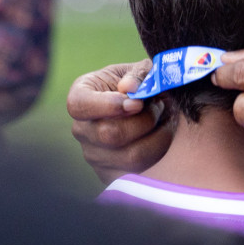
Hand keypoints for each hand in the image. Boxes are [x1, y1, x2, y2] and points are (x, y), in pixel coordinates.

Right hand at [66, 59, 171, 183]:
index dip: (108, 105)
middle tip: (159, 105)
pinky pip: (141, 169)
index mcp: (81, 96)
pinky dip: (160, 149)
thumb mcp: (142, 70)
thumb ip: (138, 75)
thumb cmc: (141, 85)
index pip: (79, 106)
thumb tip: (128, 87)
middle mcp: (82, 128)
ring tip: (164, 118)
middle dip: (144, 119)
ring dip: (157, 135)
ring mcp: (94, 154)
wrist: (151, 107)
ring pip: (131, 155)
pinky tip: (162, 133)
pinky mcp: (112, 174)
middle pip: (109, 134)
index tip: (136, 102)